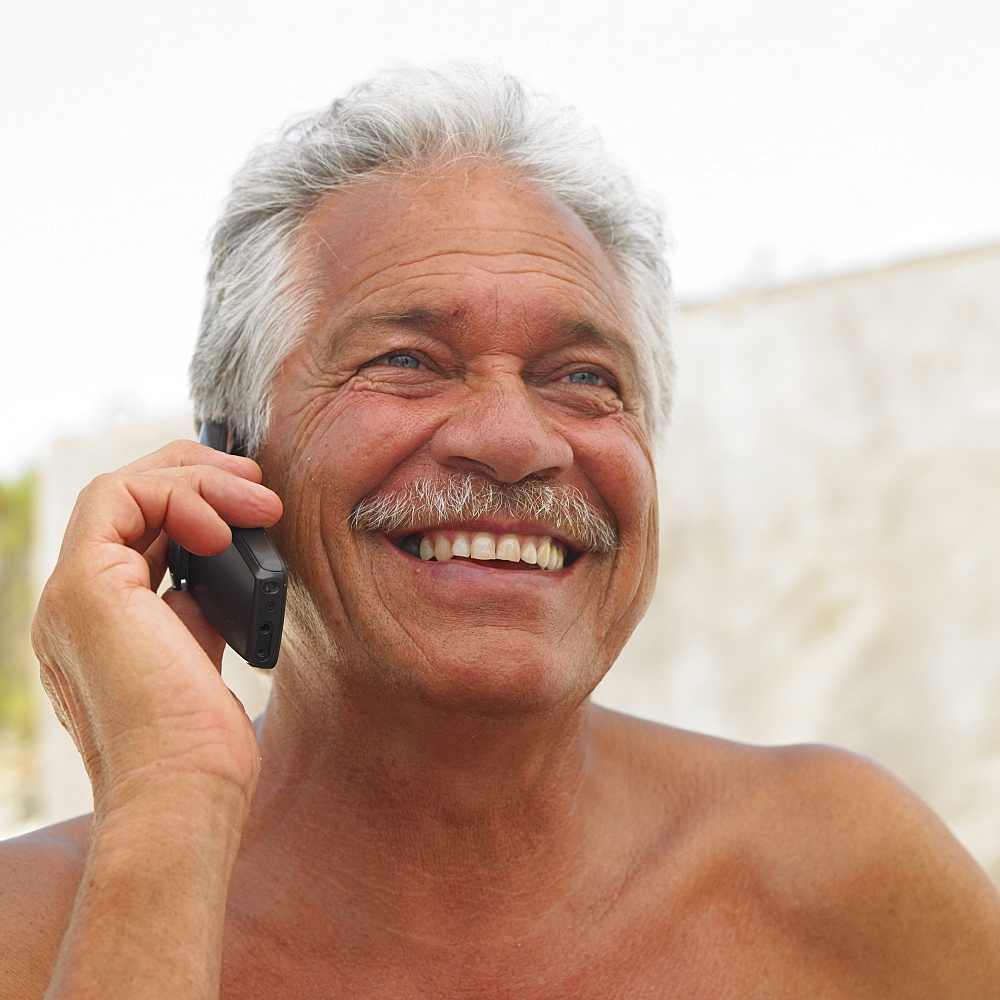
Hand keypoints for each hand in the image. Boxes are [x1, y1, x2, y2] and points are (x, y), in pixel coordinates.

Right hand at [31, 440, 282, 816]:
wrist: (182, 795)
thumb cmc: (201, 748)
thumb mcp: (200, 657)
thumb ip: (192, 613)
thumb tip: (213, 573)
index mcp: (100, 625)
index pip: (134, 532)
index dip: (189, 501)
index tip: (249, 503)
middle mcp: (74, 606)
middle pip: (123, 501)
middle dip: (194, 476)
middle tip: (255, 482)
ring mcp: (71, 596)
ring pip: (119, 490)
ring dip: (198, 479)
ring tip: (258, 499)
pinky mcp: (85, 587)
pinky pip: (120, 498)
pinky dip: (180, 496)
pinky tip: (225, 528)